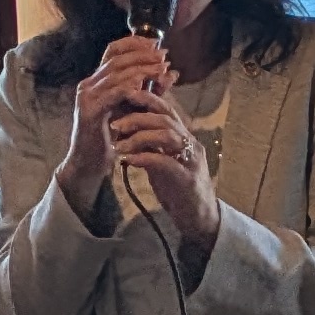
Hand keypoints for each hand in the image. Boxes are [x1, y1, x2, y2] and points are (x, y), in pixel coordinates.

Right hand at [63, 33, 168, 205]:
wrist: (91, 163)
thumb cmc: (113, 137)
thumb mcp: (134, 108)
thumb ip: (150, 89)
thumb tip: (172, 72)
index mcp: (98, 81)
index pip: (113, 51)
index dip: (134, 43)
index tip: (156, 42)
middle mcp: (89, 84)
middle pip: (116, 59)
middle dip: (142, 55)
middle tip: (163, 56)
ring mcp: (87, 96)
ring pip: (115, 73)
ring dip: (141, 69)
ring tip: (160, 68)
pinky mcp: (90, 111)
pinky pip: (112, 93)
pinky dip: (129, 87)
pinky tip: (143, 85)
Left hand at [113, 92, 220, 250]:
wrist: (199, 217)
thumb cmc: (179, 188)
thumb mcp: (163, 160)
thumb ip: (151, 144)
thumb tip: (127, 130)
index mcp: (185, 136)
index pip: (166, 109)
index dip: (146, 99)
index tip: (124, 97)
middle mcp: (191, 144)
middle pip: (165, 118)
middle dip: (137, 117)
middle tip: (115, 125)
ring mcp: (191, 160)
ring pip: (166, 135)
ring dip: (138, 137)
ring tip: (119, 145)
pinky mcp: (187, 179)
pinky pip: (164, 161)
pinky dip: (143, 158)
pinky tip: (128, 160)